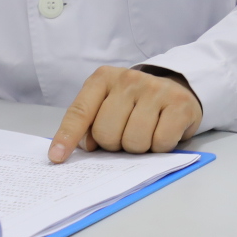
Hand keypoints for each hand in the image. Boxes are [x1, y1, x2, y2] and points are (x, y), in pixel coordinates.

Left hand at [49, 66, 201, 162]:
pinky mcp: (179, 103)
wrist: (176, 88)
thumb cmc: (135, 103)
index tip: (57, 157)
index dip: (68, 136)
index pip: (80, 111)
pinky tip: (162, 131)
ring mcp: (155, 90)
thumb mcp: (107, 105)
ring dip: (138, 147)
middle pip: (107, 133)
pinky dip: (160, 147)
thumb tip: (86, 146)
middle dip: (114, 144)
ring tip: (145, 133)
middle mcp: (128, 79)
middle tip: (125, 134)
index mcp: (103, 79)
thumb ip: (90, 123)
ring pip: (134, 141)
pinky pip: (161, 142)